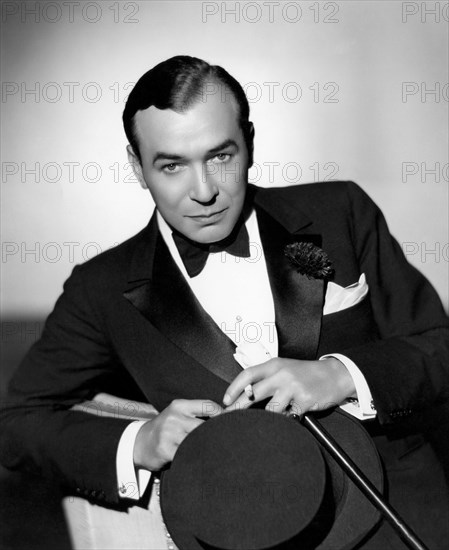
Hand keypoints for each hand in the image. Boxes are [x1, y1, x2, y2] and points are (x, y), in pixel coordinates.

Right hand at [133, 399, 222, 470]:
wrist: (139, 443)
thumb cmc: (166, 428)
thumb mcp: (178, 414)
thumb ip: (197, 414)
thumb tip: (226, 417)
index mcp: (180, 405)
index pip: (208, 406)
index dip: (223, 415)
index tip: (232, 422)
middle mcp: (175, 417)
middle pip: (205, 425)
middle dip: (216, 433)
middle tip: (228, 440)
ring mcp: (169, 434)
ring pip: (198, 441)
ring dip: (207, 448)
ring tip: (215, 452)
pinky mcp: (166, 450)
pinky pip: (187, 455)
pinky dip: (196, 458)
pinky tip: (200, 461)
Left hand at [222, 357, 355, 414]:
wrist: (335, 375)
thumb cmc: (307, 373)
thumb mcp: (285, 368)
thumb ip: (267, 377)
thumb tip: (246, 393)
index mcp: (275, 365)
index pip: (247, 374)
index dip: (234, 388)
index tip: (226, 400)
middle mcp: (282, 374)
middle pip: (254, 393)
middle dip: (239, 407)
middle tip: (231, 416)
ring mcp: (293, 388)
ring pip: (271, 409)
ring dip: (269, 416)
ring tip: (274, 416)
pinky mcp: (304, 401)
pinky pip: (289, 417)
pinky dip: (288, 419)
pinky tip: (293, 414)